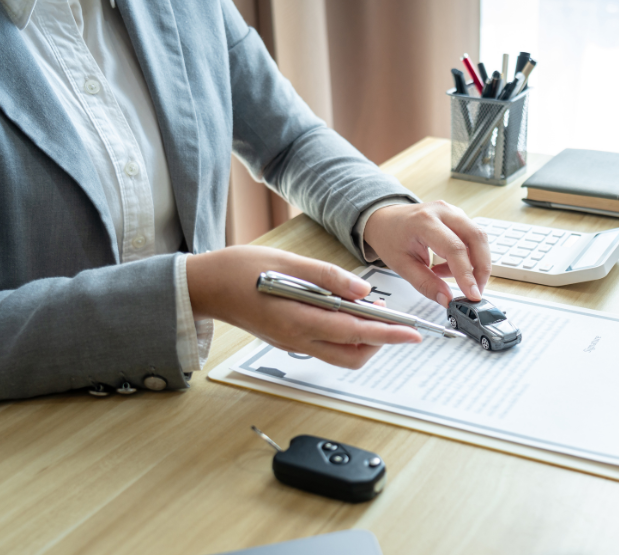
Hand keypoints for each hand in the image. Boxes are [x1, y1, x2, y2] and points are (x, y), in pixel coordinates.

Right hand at [187, 246, 421, 368]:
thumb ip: (328, 278)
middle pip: (352, 355)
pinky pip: (326, 346)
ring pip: (340, 354)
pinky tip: (348, 311)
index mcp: (298, 320)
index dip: (388, 334)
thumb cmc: (240, 270)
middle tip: (396, 320)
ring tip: (373, 311)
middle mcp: (297, 339)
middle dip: (380, 342)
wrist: (206, 286)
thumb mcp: (288, 263)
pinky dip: (345, 334)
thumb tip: (363, 291)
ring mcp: (293, 343)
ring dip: (363, 338)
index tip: (413, 333)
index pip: (354, 333)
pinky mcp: (289, 340)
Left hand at [363, 201, 490, 306]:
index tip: (472, 294)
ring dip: (476, 264)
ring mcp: (453, 212)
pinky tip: (449, 268)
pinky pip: (473, 238)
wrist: (385, 220)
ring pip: (479, 238)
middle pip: (476, 238)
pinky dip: (469, 257)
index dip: (467, 274)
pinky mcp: (459, 217)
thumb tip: (447, 299)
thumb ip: (426, 284)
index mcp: (424, 221)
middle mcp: (443, 211)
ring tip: (454, 279)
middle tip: (476, 291)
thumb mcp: (402, 266)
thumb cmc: (390, 237)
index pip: (454, 248)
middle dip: (481, 269)